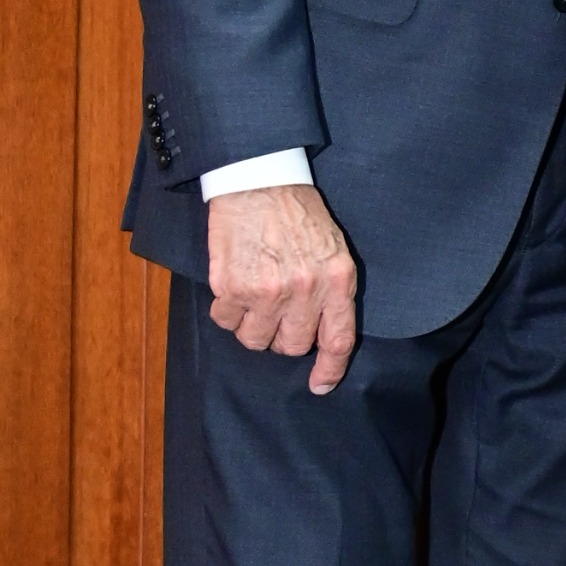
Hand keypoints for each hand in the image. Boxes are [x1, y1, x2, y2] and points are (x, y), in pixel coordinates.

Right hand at [206, 181, 358, 394]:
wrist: (260, 180)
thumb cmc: (298, 214)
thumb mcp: (333, 248)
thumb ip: (332, 290)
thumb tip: (322, 332)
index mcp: (337, 280)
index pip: (338, 340)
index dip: (330, 370)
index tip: (320, 385)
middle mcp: (305, 290)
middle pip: (293, 347)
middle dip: (283, 337)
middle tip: (276, 313)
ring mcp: (268, 291)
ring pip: (256, 340)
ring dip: (252, 326)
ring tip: (253, 297)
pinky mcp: (232, 287)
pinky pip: (226, 322)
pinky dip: (227, 311)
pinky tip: (233, 286)